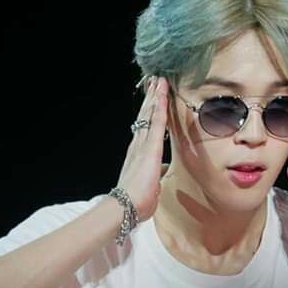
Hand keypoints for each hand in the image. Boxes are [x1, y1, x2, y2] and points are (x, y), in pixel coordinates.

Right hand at [116, 76, 168, 220]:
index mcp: (139, 154)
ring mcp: (143, 145)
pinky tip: (162, 95)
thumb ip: (156, 176)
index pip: (146, 128)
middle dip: (151, 98)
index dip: (150, 112)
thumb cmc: (136, 202)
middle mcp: (138, 145)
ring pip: (150, 115)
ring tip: (159, 81)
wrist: (126, 207)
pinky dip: (160, 108)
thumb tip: (162, 173)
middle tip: (155, 81)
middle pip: (146, 116)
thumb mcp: (150, 186)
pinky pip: (157, 123)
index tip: (154, 98)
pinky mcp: (151, 147)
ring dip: (155, 97)